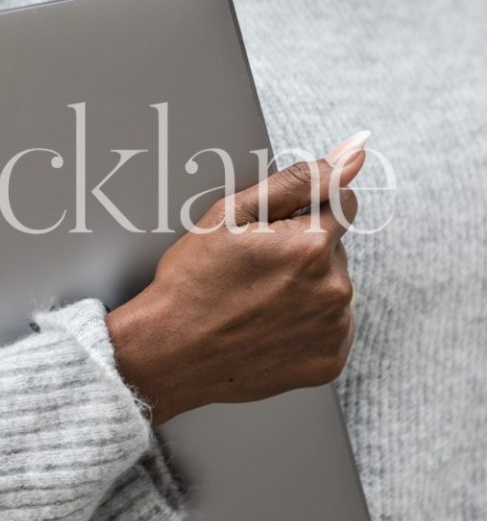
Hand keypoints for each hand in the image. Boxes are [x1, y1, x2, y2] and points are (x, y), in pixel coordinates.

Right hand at [106, 135, 366, 425]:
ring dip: (306, 289)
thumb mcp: (230, 215)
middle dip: (303, 252)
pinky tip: (269, 328)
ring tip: (255, 303)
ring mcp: (333, 330)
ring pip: (332, 289)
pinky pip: (331, 330)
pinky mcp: (329, 363)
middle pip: (334, 249)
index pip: (343, 204)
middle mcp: (334, 290)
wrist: (169, 354)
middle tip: (253, 271)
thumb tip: (352, 158)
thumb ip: (297, 182)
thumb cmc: (191, 282)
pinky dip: (307, 326)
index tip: (277, 230)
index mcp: (311, 246)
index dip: (307, 210)